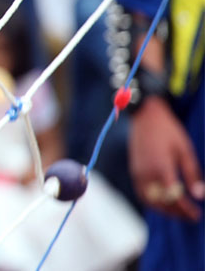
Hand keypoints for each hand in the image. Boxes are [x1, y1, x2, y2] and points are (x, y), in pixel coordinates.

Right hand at [130, 96, 204, 219]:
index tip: (197, 215)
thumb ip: (192, 174)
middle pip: (160, 203)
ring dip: (163, 210)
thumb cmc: (169, 131)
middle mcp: (147, 174)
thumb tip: (200, 196)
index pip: (174, 198)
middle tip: (190, 216)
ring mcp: (138, 173)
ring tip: (178, 212)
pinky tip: (164, 201)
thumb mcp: (185, 150)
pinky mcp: (134, 170)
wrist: (145, 116)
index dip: (186, 209)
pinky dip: (153, 202)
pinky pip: (142, 193)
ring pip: (149, 201)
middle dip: (176, 213)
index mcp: (161, 168)